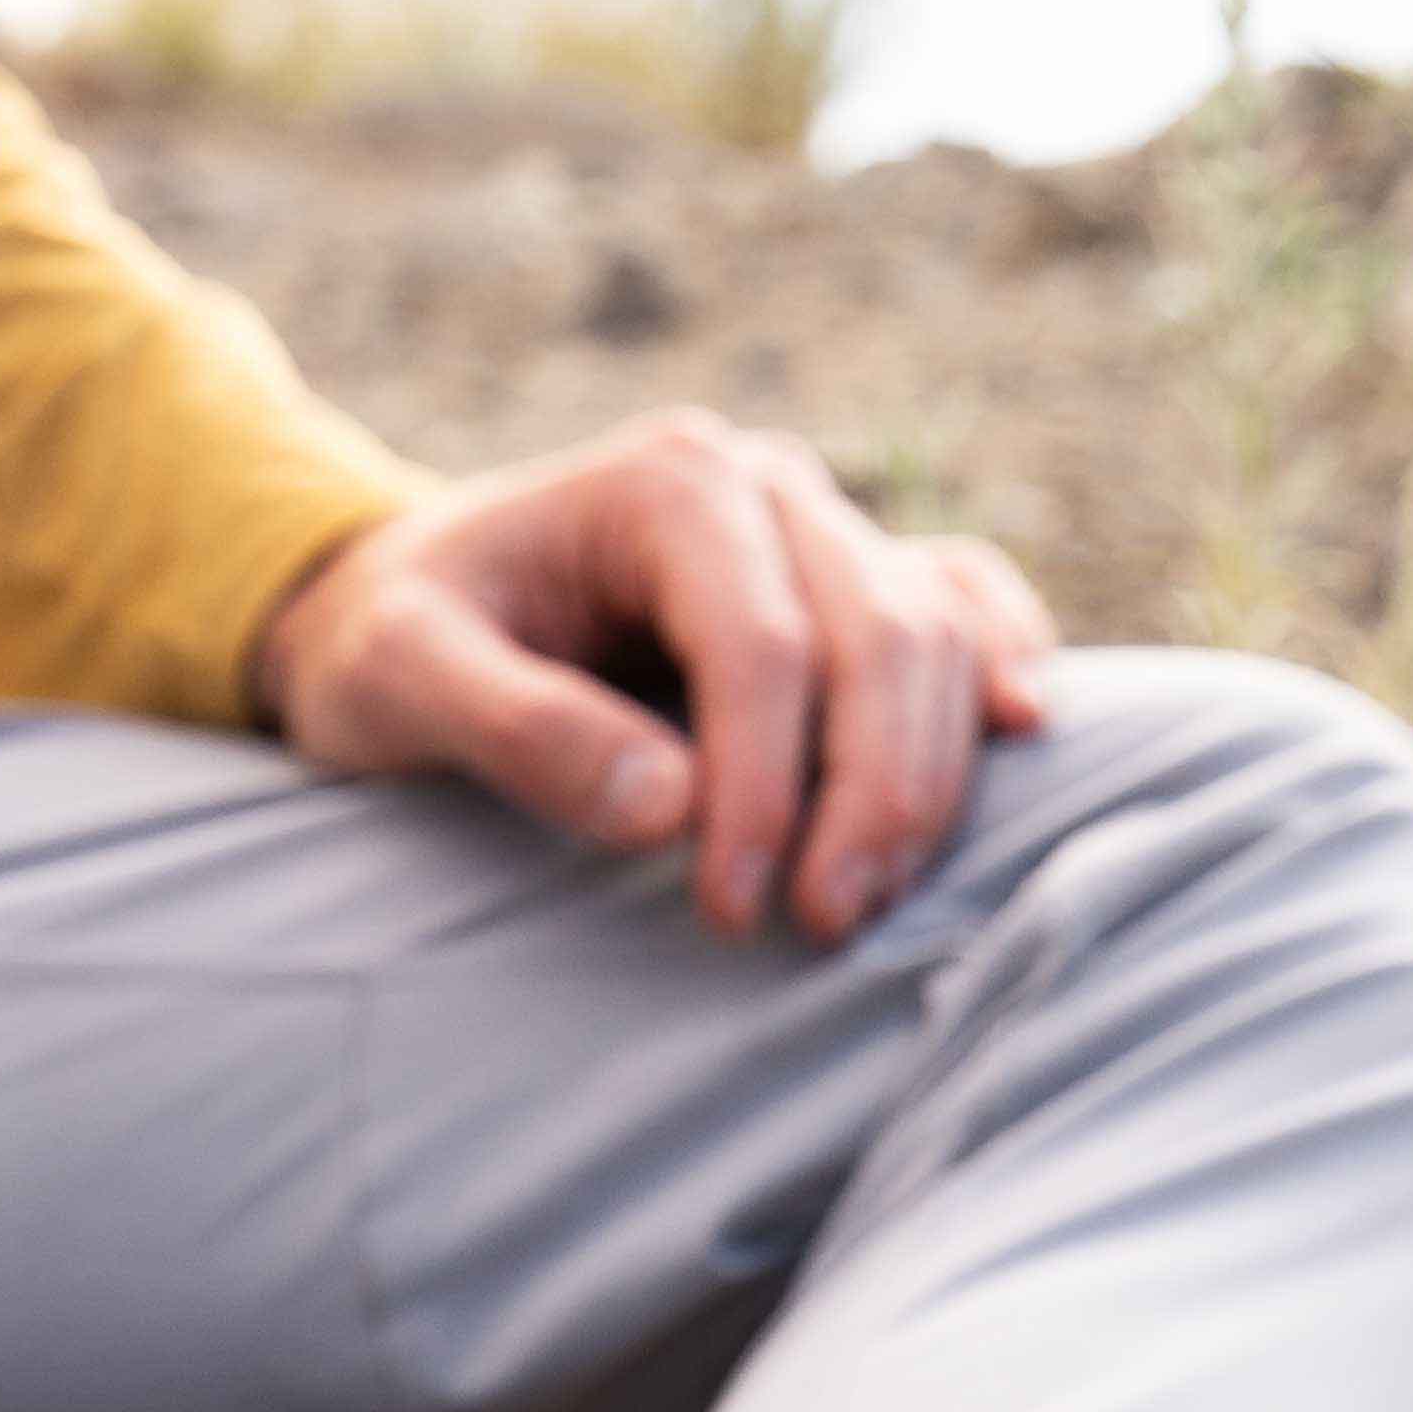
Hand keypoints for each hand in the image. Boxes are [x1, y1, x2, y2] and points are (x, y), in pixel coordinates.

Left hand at [255, 415, 1057, 945]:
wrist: (404, 599)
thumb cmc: (392, 639)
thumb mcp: (398, 678)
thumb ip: (517, 730)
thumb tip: (667, 808)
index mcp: (669, 484)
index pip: (764, 643)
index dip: (767, 786)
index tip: (734, 913)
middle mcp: (765, 485)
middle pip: (878, 634)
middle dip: (869, 792)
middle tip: (826, 928)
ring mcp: (818, 527)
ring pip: (936, 631)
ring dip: (927, 772)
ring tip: (871, 902)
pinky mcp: (844, 580)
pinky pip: (962, 601)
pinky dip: (996, 667)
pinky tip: (1021, 738)